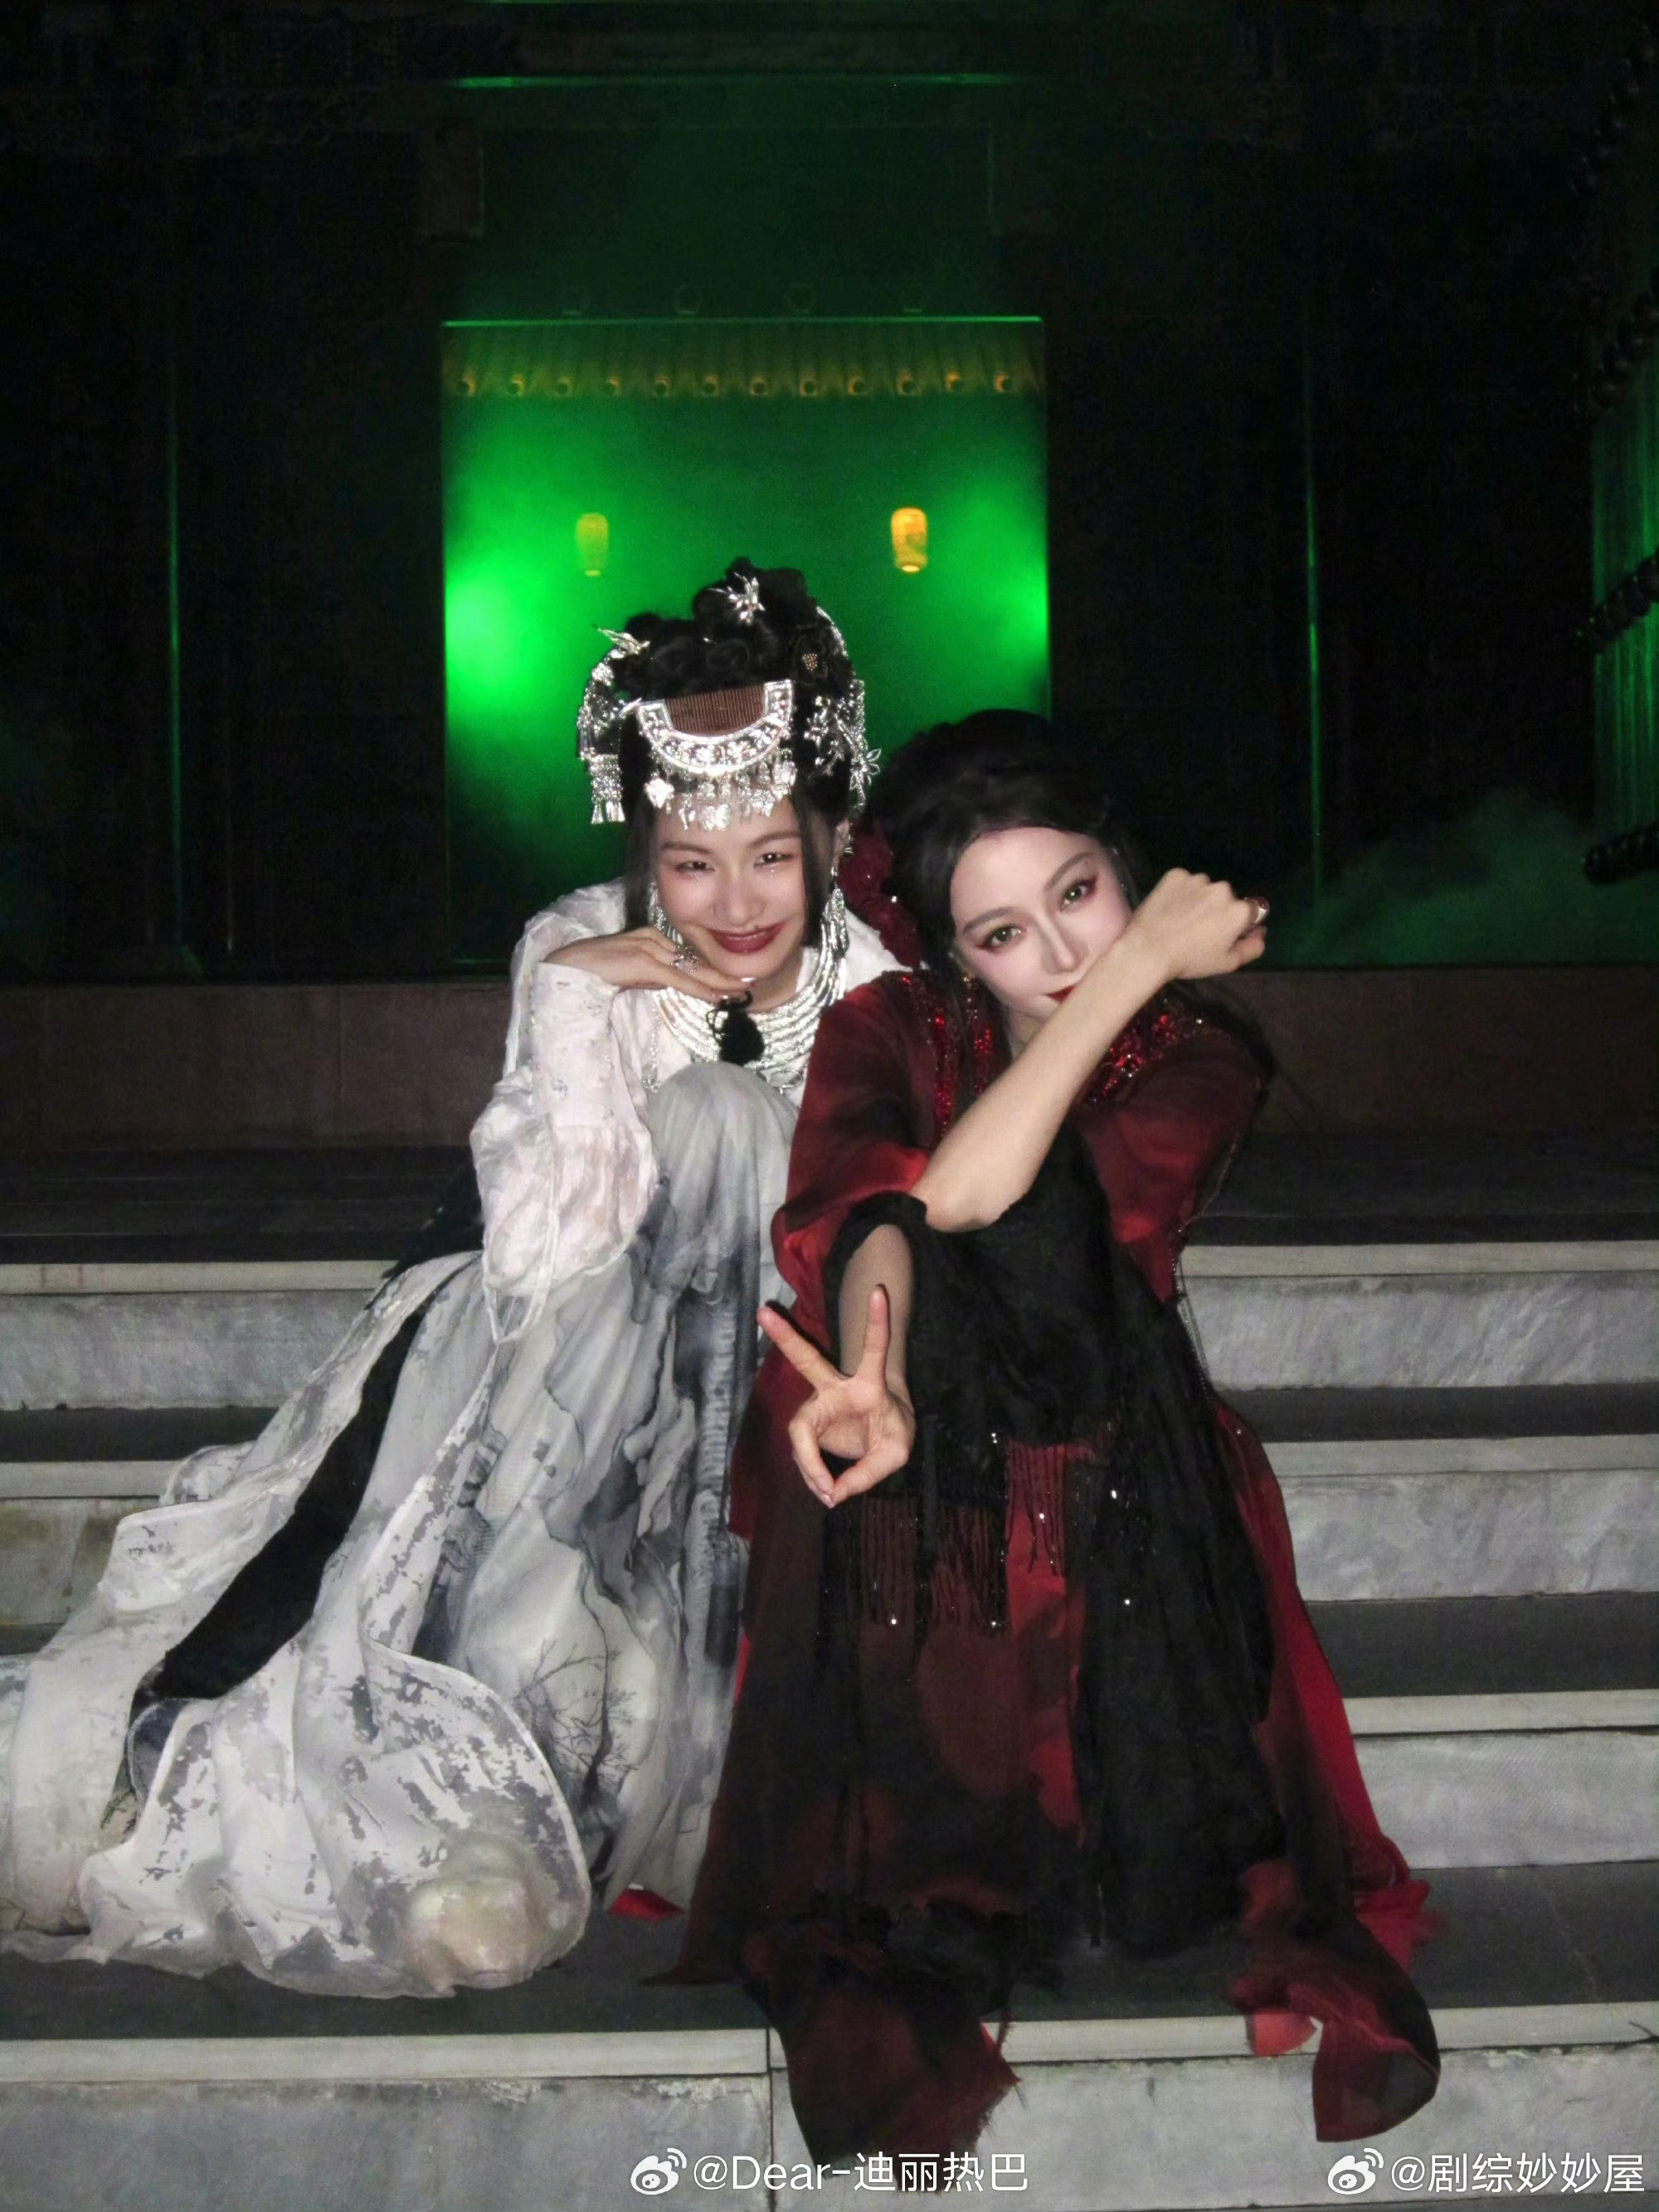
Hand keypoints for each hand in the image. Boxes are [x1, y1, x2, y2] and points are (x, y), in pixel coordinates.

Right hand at [544, 927, 729, 1002]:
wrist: (567, 967)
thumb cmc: (592, 970)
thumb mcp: (628, 972)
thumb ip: (650, 975)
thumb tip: (670, 983)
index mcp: (649, 938)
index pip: (686, 956)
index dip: (709, 971)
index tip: (728, 982)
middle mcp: (652, 938)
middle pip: (693, 959)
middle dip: (721, 974)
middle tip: (745, 985)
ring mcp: (648, 948)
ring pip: (690, 968)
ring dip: (716, 982)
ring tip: (738, 992)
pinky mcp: (643, 962)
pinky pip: (677, 978)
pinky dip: (697, 988)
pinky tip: (715, 996)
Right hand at [759, 1288, 916, 1507]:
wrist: (881, 1434)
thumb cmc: (891, 1432)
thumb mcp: (895, 1453)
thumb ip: (868, 1472)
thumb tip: (833, 1492)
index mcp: (869, 1384)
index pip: (874, 1350)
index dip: (877, 1321)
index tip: (880, 1289)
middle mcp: (837, 1388)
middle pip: (808, 1360)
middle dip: (786, 1337)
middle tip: (764, 1311)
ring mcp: (818, 1405)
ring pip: (800, 1430)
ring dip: (809, 1464)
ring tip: (827, 1491)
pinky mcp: (808, 1424)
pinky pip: (804, 1453)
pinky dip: (813, 1475)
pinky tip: (826, 1490)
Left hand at [1118, 870, 1266, 984]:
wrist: (1148, 949)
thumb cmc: (1191, 960)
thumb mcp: (1227, 963)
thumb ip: (1252, 947)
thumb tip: (1262, 933)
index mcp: (1239, 910)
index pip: (1251, 910)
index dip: (1239, 923)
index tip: (1223, 933)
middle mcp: (1223, 889)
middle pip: (1226, 898)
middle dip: (1218, 910)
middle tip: (1198, 929)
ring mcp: (1198, 880)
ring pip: (1204, 888)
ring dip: (1199, 899)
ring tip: (1181, 919)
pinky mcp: (1175, 875)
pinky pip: (1183, 882)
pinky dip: (1179, 892)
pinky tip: (1169, 908)